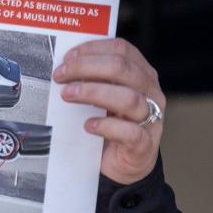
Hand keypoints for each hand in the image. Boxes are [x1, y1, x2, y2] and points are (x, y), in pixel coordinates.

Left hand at [53, 38, 163, 184]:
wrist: (123, 163)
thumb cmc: (111, 124)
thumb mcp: (102, 97)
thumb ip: (91, 80)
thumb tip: (63, 66)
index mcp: (140, 75)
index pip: (122, 50)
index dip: (92, 49)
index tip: (67, 58)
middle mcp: (150, 92)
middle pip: (123, 69)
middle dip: (86, 67)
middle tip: (60, 75)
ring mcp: (151, 118)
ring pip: (129, 97)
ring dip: (93, 92)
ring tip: (68, 95)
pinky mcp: (144, 144)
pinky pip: (130, 132)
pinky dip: (107, 126)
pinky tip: (88, 125)